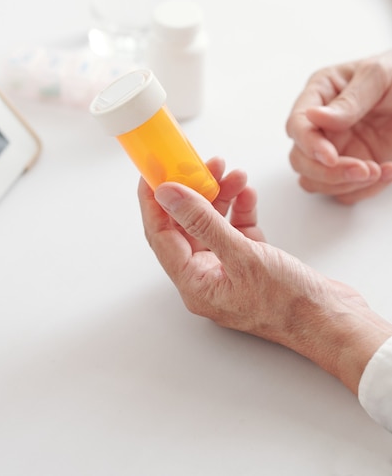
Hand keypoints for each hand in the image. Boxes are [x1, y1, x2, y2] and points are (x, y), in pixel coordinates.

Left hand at [138, 159, 391, 393]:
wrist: (332, 321)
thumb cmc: (289, 303)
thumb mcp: (242, 255)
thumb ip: (202, 222)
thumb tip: (168, 196)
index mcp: (194, 283)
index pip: (161, 235)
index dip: (154, 202)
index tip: (153, 173)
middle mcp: (208, 277)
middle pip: (186, 226)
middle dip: (194, 192)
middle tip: (201, 165)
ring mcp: (229, 269)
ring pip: (213, 224)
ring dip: (221, 196)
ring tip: (232, 173)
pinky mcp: (251, 263)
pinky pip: (236, 229)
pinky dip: (240, 209)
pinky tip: (247, 194)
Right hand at [286, 52, 391, 203]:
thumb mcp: (378, 77)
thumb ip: (348, 100)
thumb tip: (314, 116)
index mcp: (320, 94)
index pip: (297, 125)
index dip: (309, 144)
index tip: (330, 157)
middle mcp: (321, 125)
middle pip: (300, 160)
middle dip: (328, 172)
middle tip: (363, 169)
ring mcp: (336, 149)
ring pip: (316, 182)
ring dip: (346, 184)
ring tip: (379, 170)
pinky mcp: (352, 169)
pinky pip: (345, 192)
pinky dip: (365, 190)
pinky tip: (388, 171)